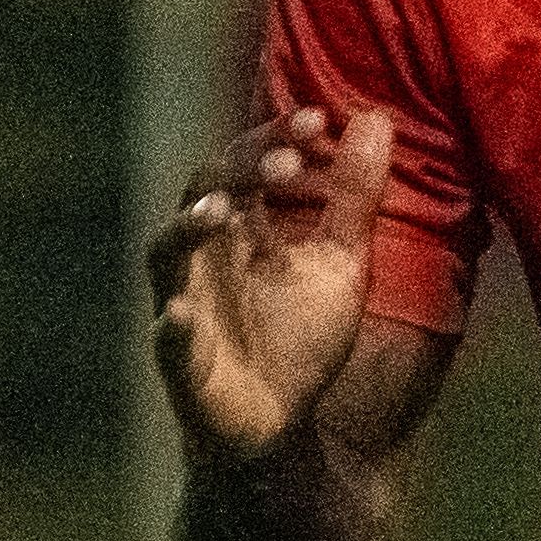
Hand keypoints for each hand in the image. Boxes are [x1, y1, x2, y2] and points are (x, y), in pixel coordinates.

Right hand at [147, 107, 398, 461]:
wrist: (281, 425)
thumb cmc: (301, 336)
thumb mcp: (342, 261)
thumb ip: (356, 195)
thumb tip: (376, 116)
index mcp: (240, 227)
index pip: (245, 162)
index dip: (275, 136)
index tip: (319, 119)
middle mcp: (203, 255)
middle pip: (202, 190)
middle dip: (241, 170)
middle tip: (289, 162)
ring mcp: (186, 304)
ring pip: (164, 254)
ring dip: (187, 228)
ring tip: (221, 210)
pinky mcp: (183, 363)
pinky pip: (166, 341)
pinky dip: (170, 327)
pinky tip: (179, 314)